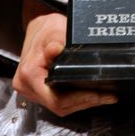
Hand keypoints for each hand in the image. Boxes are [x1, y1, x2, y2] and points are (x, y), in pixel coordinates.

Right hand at [12, 1, 117, 115]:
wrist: (39, 29)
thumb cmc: (46, 29)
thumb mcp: (53, 30)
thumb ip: (55, 40)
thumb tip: (56, 50)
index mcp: (29, 74)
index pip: (54, 99)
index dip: (78, 99)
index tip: (96, 94)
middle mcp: (28, 86)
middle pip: (59, 106)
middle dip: (85, 101)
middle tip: (107, 96)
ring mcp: (33, 91)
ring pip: (60, 106)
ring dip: (83, 102)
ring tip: (104, 96)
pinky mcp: (41, 92)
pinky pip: (59, 100)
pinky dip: (76, 98)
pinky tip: (91, 94)